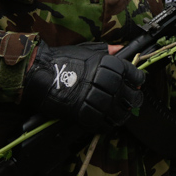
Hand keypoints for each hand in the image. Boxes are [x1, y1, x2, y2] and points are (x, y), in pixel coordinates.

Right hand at [22, 42, 145, 133]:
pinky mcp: (83, 112)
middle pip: (130, 96)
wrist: (38, 72)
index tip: (136, 84)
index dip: (138, 81)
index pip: (135, 75)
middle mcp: (106, 81)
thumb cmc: (62, 59)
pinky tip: (106, 123)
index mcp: (109, 64)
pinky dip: (106, 125)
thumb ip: (106, 51)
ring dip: (122, 115)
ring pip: (118, 112)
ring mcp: (95, 98)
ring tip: (120, 115)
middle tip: (131, 102)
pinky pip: (102, 123)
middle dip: (134, 100)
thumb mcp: (87, 50)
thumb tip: (121, 49)